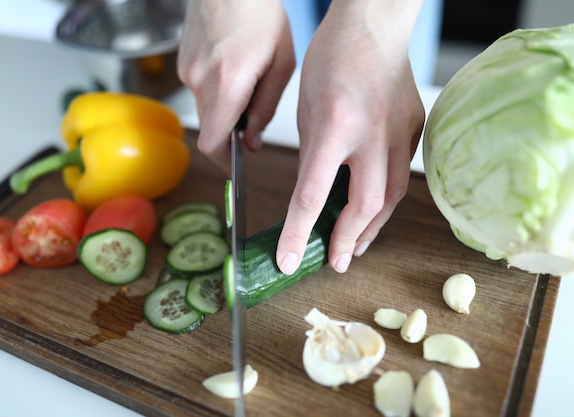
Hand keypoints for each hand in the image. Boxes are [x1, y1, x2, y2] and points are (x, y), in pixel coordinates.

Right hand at [177, 0, 295, 168]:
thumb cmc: (259, 14)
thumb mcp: (280, 64)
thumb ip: (266, 109)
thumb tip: (252, 142)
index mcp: (227, 84)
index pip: (213, 143)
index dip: (224, 160)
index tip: (235, 164)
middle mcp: (200, 81)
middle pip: (210, 129)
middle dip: (230, 132)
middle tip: (252, 117)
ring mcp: (187, 73)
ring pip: (206, 110)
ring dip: (224, 108)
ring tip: (245, 80)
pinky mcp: (182, 65)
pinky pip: (199, 91)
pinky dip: (215, 90)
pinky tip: (231, 67)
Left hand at [276, 0, 425, 274]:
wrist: (373, 26)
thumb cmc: (331, 60)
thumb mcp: (305, 110)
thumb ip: (312, 156)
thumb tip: (312, 197)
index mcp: (334, 125)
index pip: (312, 195)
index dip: (297, 234)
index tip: (287, 261)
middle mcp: (372, 133)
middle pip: (365, 205)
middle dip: (346, 240)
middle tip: (334, 262)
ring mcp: (400, 132)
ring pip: (392, 198)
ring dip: (371, 229)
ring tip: (353, 247)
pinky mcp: (415, 129)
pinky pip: (402, 175)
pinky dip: (385, 200)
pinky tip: (372, 212)